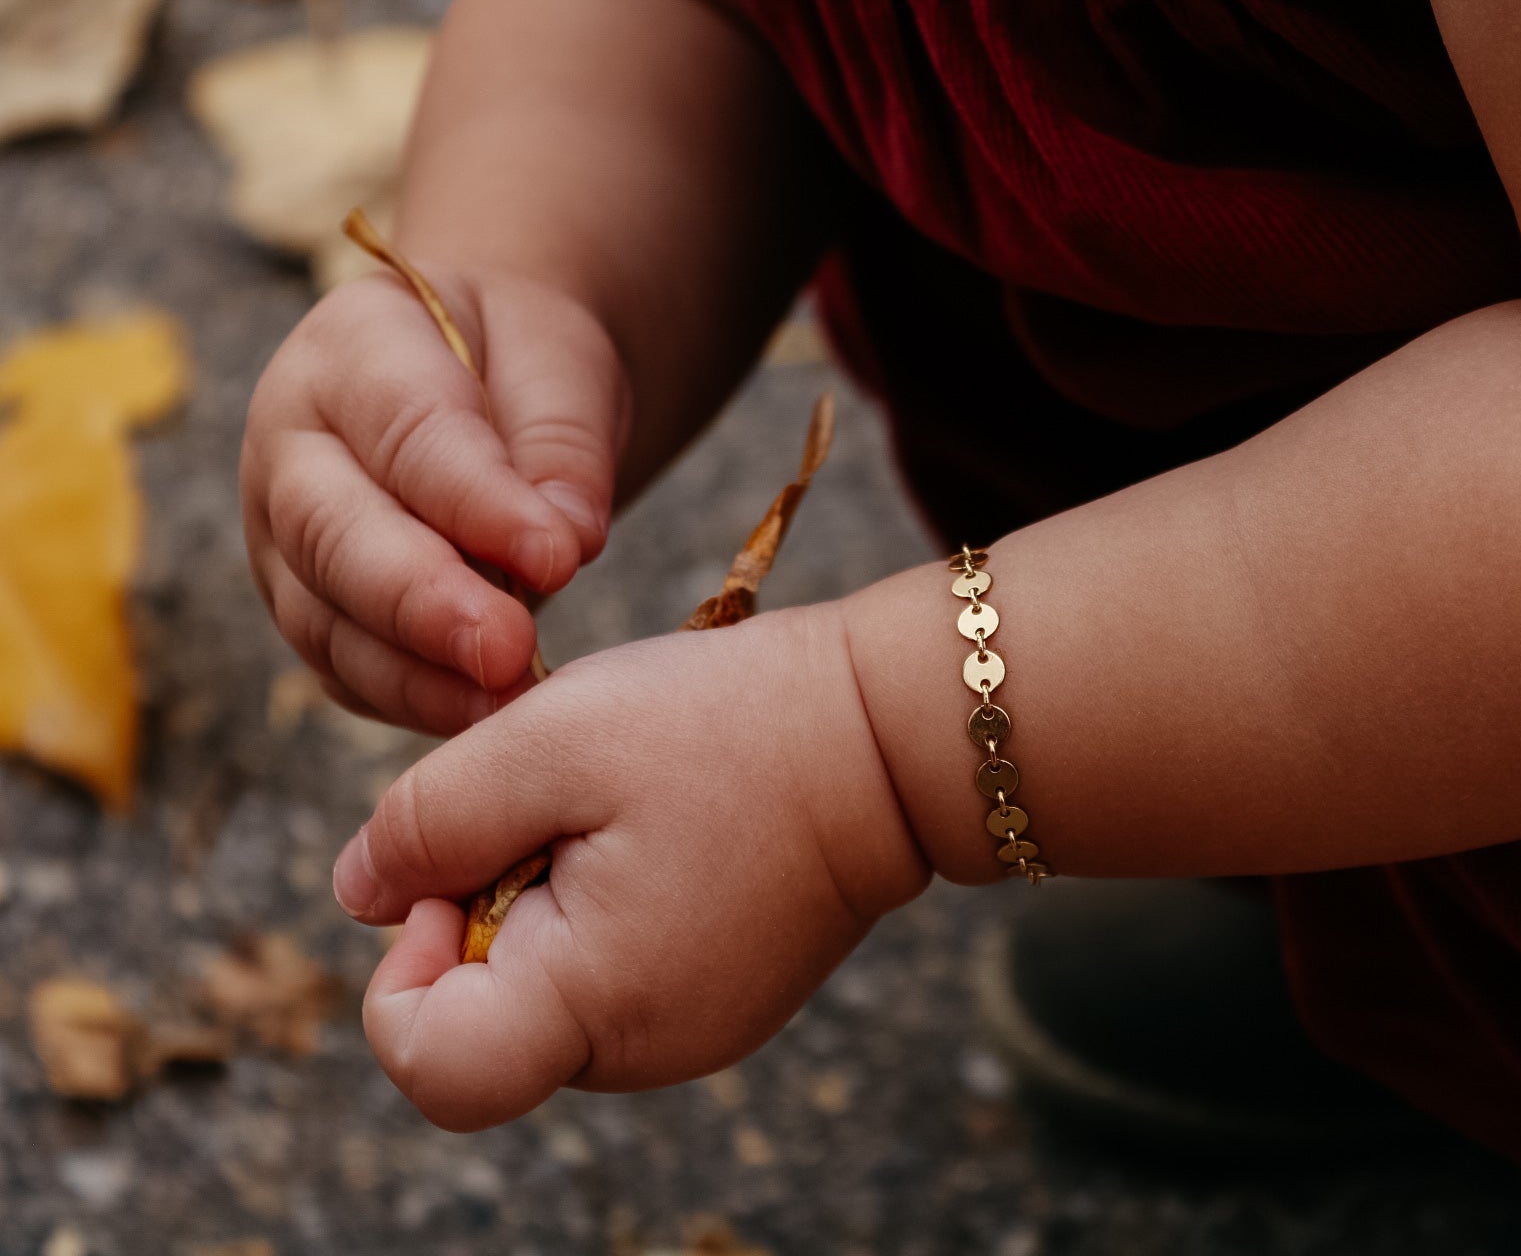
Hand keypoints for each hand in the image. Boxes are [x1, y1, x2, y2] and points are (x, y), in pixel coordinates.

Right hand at [241, 266, 629, 732]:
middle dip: (422, 605)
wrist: (485, 379)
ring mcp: (286, 542)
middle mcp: (291, 452)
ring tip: (507, 704)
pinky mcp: (313, 612)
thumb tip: (567, 539)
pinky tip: (484, 718)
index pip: (407, 433)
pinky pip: (349, 671)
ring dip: (418, 676)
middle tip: (507, 652)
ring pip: (328, 622)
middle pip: (334, 537)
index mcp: (349, 356)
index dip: (478, 504)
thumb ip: (562, 443)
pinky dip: (414, 701)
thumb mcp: (560, 364)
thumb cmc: (521, 362)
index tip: (558, 556)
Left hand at [332, 603, 929, 1130]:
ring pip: (546, 996)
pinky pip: (612, 977)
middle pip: (483, 1026)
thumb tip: (356, 893)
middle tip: (557, 811)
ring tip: (620, 813)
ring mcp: (692, 1032)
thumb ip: (428, 822)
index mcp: (595, 1002)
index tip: (463, 866)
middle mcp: (643, 1050)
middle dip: (482, 914)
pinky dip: (603, 908)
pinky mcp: (722, 1000)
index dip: (400, 970)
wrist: (892, 734)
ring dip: (545, 903)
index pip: (429, 1066)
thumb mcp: (551, 742)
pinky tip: (662, 832)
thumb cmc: (729, 727)